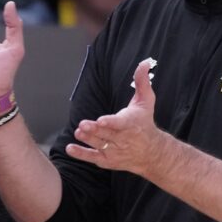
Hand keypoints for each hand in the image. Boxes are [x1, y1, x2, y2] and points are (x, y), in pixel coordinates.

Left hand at [66, 59, 167, 174]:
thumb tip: (145, 62)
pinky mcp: (107, 160)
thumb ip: (142, 82)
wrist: (151, 152)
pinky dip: (81, 154)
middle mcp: (122, 138)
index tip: (102, 120)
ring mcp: (114, 150)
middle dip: (94, 130)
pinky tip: (70, 148)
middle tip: (83, 124)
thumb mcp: (146, 101)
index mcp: (130, 123)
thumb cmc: (145, 122)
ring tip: (78, 131)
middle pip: (106, 134)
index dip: (111, 122)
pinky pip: (93, 157)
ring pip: (99, 144)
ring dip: (87, 139)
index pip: (120, 123)